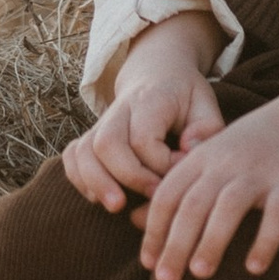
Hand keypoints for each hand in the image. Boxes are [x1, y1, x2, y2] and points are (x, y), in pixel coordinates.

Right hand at [64, 10, 223, 212]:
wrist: (157, 72)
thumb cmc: (184, 96)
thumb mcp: (205, 103)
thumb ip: (206, 129)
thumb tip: (189, 150)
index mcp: (151, 99)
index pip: (144, 138)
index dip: (161, 164)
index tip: (181, 173)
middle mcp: (120, 109)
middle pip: (107, 143)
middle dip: (127, 176)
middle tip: (152, 197)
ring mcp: (101, 122)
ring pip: (84, 150)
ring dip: (96, 182)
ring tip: (116, 207)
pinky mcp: (91, 135)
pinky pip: (72, 155)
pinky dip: (78, 178)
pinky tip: (97, 198)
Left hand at [139, 62, 278, 279]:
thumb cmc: (255, 145)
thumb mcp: (211, 157)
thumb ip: (178, 186)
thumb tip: (134, 220)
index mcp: (202, 157)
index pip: (169, 195)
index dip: (155, 229)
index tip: (148, 264)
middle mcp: (227, 163)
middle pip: (193, 204)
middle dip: (176, 243)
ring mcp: (260, 171)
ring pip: (229, 207)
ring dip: (212, 241)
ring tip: (200, 274)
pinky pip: (277, 214)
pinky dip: (265, 240)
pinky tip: (254, 268)